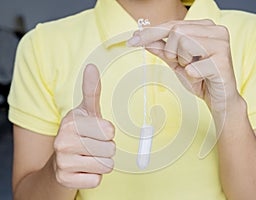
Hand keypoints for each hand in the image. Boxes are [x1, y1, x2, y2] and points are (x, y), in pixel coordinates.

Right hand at [53, 64, 114, 188]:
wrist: (58, 162)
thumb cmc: (78, 134)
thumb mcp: (85, 112)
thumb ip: (91, 91)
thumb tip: (91, 67)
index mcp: (70, 122)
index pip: (110, 131)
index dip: (107, 133)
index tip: (96, 132)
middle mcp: (63, 142)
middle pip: (110, 149)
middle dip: (106, 149)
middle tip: (92, 146)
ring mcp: (63, 162)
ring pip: (106, 165)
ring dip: (101, 163)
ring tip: (88, 158)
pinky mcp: (66, 180)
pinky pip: (97, 180)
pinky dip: (93, 176)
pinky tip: (82, 170)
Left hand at [127, 20, 240, 113]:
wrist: (220, 100)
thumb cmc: (201, 79)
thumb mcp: (177, 62)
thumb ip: (163, 50)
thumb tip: (144, 40)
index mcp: (205, 27)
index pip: (172, 24)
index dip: (150, 33)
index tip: (132, 40)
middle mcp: (215, 30)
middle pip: (177, 31)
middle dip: (172, 51)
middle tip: (183, 64)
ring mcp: (221, 44)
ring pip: (184, 44)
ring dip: (183, 63)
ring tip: (195, 70)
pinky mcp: (222, 61)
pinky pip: (192, 67)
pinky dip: (193, 77)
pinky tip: (203, 79)